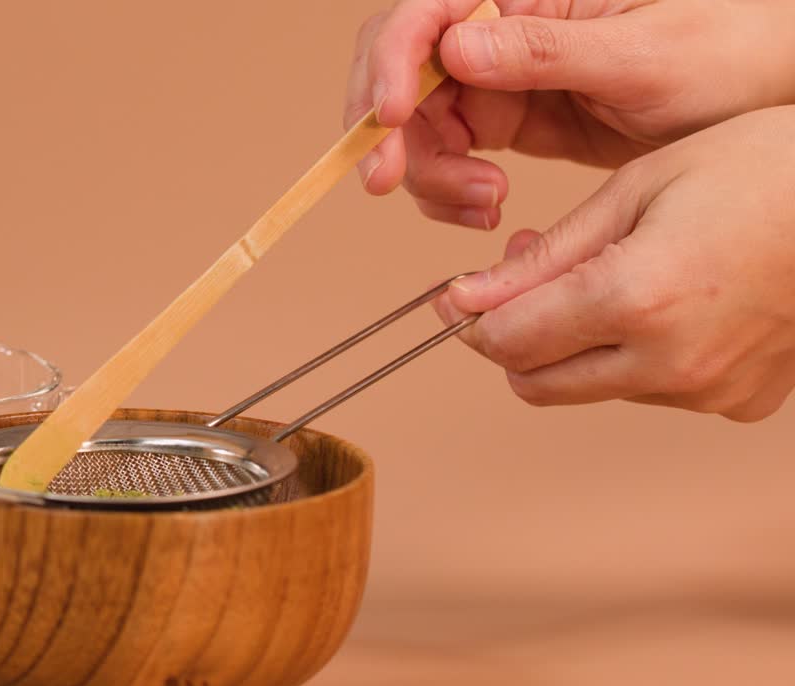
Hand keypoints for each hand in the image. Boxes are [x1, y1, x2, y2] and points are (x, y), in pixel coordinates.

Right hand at [344, 0, 794, 229]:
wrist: (766, 97)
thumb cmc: (729, 52)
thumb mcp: (644, 54)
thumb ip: (545, 51)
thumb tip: (456, 49)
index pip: (428, 12)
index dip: (394, 63)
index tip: (394, 119)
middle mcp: (501, 29)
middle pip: (403, 71)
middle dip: (388, 129)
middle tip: (388, 180)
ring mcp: (500, 77)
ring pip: (418, 124)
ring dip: (427, 172)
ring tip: (483, 204)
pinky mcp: (508, 120)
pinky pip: (449, 155)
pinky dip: (450, 191)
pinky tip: (486, 207)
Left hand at [430, 106, 794, 421]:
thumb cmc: (758, 170)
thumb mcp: (634, 189)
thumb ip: (543, 256)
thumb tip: (466, 300)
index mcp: (636, 300)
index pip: (507, 344)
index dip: (473, 318)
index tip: (461, 292)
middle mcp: (671, 363)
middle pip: (536, 383)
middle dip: (515, 337)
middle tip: (527, 279)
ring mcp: (709, 391)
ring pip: (590, 388)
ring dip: (576, 345)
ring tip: (608, 275)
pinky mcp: (739, 402)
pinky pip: (651, 392)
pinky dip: (635, 356)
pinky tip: (663, 302)